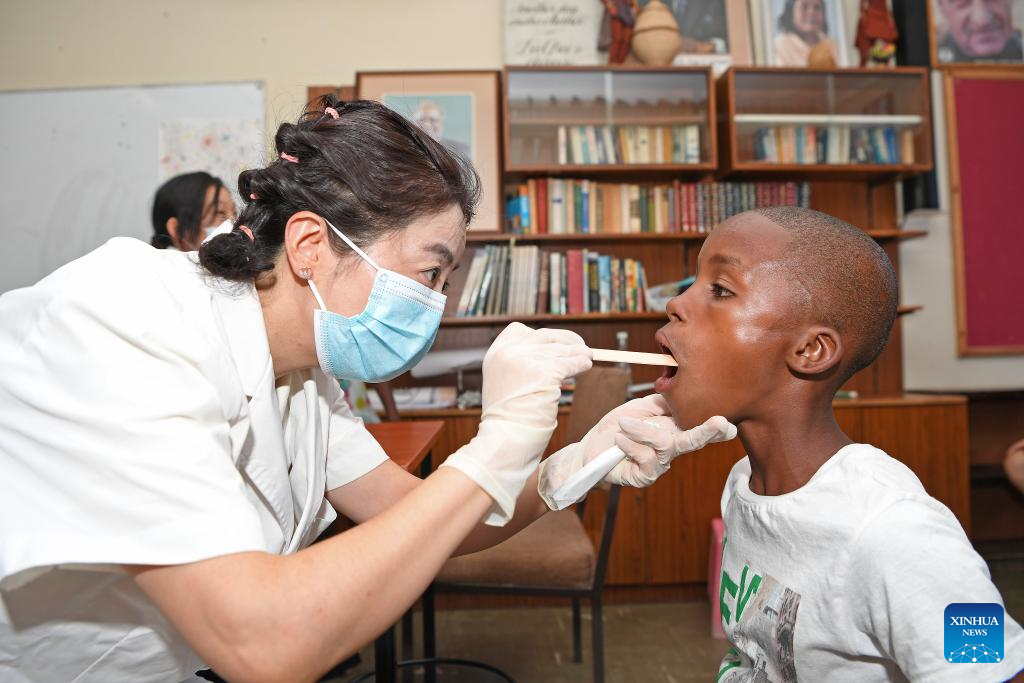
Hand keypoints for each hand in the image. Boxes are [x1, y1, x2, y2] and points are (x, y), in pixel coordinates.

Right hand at [441, 323, 591, 524]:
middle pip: (544, 337)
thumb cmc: (509, 421)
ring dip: (577, 354)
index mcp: (495, 355)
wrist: (506, 442)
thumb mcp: (504, 384)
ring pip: (560, 350)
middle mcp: (507, 353)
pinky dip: (581, 364)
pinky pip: (570, 363)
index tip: (555, 343)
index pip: (519, 330)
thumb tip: (553, 352)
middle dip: (565, 341)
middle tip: (581, 348)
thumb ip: (519, 365)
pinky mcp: (543, 373)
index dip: (541, 336)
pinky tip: (585, 367)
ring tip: (587, 359)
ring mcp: (525, 361)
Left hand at [538, 394, 735, 508]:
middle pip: (693, 441)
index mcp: (673, 430)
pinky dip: (630, 444)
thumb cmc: (617, 428)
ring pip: (664, 444)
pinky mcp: (646, 477)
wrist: (591, 448)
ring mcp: (660, 465)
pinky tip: (619, 441)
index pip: (699, 428)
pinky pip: (646, 457)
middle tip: (721, 423)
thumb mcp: (639, 409)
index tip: (729, 422)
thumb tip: (681, 393)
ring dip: (641, 430)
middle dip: (708, 432)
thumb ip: (661, 403)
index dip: (716, 428)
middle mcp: (672, 449)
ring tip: (623, 425)